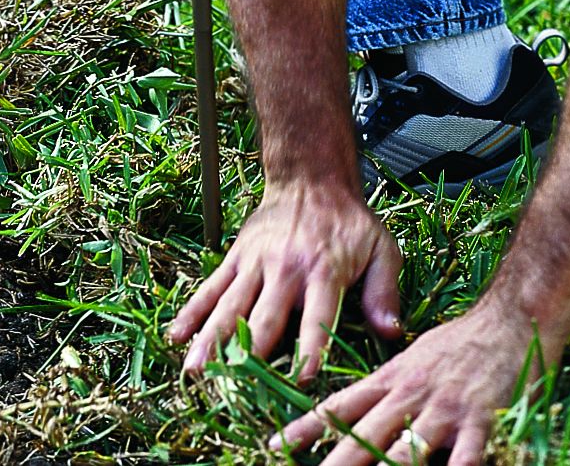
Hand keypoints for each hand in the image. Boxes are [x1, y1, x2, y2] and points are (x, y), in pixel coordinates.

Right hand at [167, 181, 402, 381]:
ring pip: (230, 306)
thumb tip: (392, 332)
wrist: (310, 179)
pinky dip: (193, 311)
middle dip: (249, 355)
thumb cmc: (350, 222)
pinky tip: (177, 336)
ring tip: (195, 370)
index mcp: (324, 269)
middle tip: (235, 390)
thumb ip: (384, 292)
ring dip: (211, 339)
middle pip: (264, 317)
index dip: (310, 347)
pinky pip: (212, 287)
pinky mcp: (236, 257)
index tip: (302, 379)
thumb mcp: (382, 249)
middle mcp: (285, 268)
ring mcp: (255, 263)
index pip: (316, 315)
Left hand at [273, 304, 563, 464]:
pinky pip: (464, 457)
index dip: (308, 428)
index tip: (277, 446)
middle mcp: (410, 395)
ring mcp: (444, 409)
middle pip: (365, 435)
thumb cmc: (460, 343)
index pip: (341, 406)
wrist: (511, 319)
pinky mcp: (481, 421)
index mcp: (391, 379)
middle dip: (335, 462)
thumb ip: (386, 383)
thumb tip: (357, 404)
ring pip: (407, 449)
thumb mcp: (412, 357)